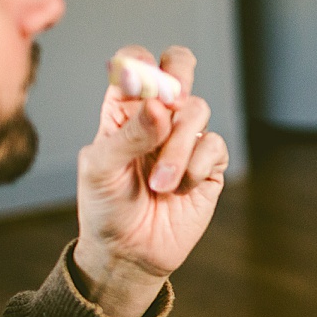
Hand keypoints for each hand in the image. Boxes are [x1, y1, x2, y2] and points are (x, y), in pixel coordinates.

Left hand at [73, 45, 229, 316]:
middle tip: (169, 101)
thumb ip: (127, 135)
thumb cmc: (106, 207)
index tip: (135, 86)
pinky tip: (182, 188)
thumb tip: (159, 106)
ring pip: (197, 110)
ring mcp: (186, 138)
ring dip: (178, 147)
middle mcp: (157, 116)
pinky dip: (198, 166)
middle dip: (177, 76)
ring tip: (160, 184)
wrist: (130, 253)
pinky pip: (215, 145)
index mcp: (123, 109)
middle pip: (179, 66)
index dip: (139, 65)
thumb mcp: (100, 169)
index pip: (135, 64)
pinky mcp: (210, 163)